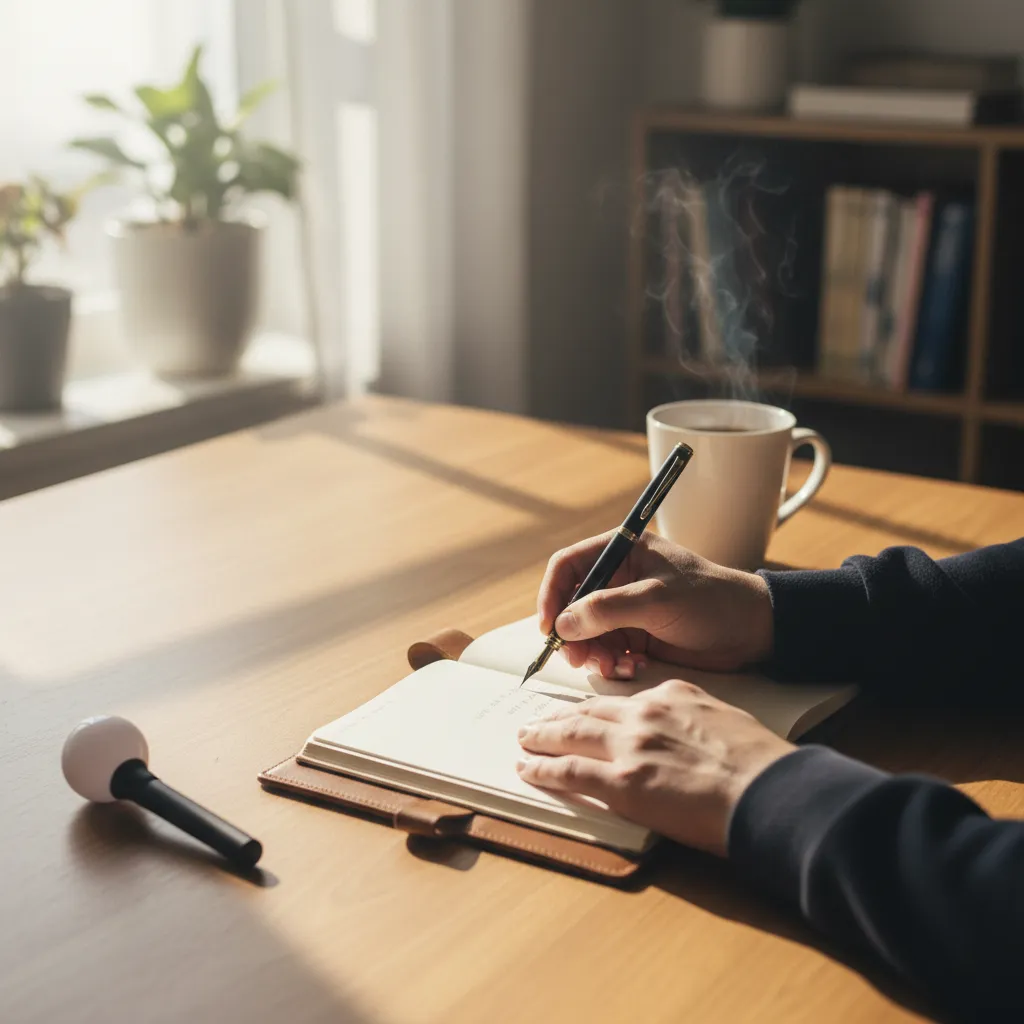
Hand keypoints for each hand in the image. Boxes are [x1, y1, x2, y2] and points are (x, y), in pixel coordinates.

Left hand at [516, 680, 793, 854]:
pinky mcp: (621, 783)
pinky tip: (528, 770)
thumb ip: (692, 721)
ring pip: (570, 735)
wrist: (770, 791)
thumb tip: (679, 738)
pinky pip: (568, 771)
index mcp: (671, 695)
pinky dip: (542, 770)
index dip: (596, 707)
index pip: (621, 698)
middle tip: (537, 722)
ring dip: (541, 737)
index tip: (582, 712)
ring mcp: (629, 747)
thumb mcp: (724, 721)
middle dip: (559, 717)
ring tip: (525, 740)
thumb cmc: (761, 764)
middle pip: (588, 711)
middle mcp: (644, 713)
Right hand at [538, 532, 773, 678]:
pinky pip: (607, 650)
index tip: (549, 627)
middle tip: (578, 658)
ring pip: (587, 632)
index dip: (551, 594)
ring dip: (593, 652)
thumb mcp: (657, 599)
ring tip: (612, 666)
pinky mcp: (637, 635)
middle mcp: (620, 578)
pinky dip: (612, 662)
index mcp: (623, 551)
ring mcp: (627, 608)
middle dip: (572, 633)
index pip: (568, 566)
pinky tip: (631, 668)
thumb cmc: (711, 601)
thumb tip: (564, 623)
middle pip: (572, 603)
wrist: (752, 631)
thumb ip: (607, 609)